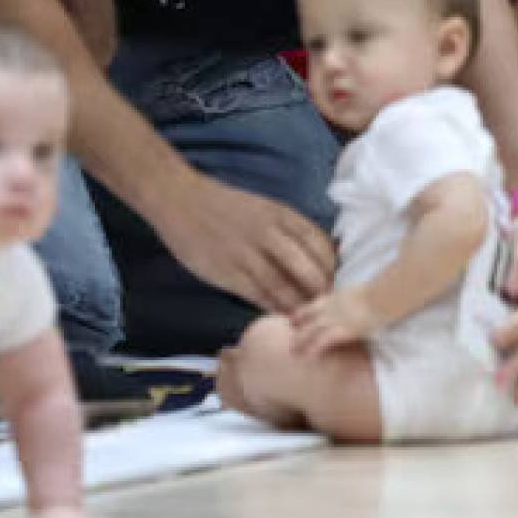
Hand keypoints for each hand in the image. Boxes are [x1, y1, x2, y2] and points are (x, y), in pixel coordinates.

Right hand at [149, 174, 336, 311]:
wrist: (180, 200)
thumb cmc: (224, 205)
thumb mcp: (263, 207)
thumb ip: (286, 229)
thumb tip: (313, 254)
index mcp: (279, 214)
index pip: (317, 242)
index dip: (331, 264)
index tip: (337, 278)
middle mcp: (267, 233)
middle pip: (306, 267)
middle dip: (320, 289)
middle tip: (328, 305)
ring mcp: (245, 253)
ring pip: (282, 285)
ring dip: (298, 304)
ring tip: (309, 317)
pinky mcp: (226, 271)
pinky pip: (256, 294)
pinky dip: (272, 307)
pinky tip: (282, 316)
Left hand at [289, 289, 380, 352]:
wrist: (382, 297)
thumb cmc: (379, 293)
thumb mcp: (364, 292)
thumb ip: (357, 297)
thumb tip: (361, 301)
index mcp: (337, 297)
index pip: (315, 305)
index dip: (303, 313)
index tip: (294, 319)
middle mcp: (331, 308)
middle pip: (308, 317)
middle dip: (298, 327)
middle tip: (290, 337)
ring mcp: (334, 319)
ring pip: (311, 330)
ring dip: (301, 341)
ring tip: (292, 351)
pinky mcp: (341, 331)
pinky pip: (323, 341)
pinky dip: (314, 349)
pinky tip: (307, 357)